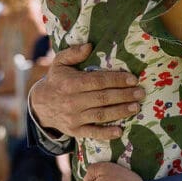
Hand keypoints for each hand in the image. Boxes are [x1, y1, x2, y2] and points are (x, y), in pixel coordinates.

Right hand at [29, 44, 143, 140]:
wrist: (40, 105)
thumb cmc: (57, 80)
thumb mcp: (59, 63)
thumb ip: (73, 53)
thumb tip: (89, 46)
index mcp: (71, 83)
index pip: (98, 81)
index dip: (116, 80)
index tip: (132, 79)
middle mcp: (73, 101)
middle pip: (103, 98)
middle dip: (124, 95)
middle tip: (141, 93)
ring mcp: (74, 118)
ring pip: (101, 115)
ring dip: (120, 111)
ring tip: (136, 107)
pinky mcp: (75, 131)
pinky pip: (92, 133)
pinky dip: (106, 134)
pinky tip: (120, 131)